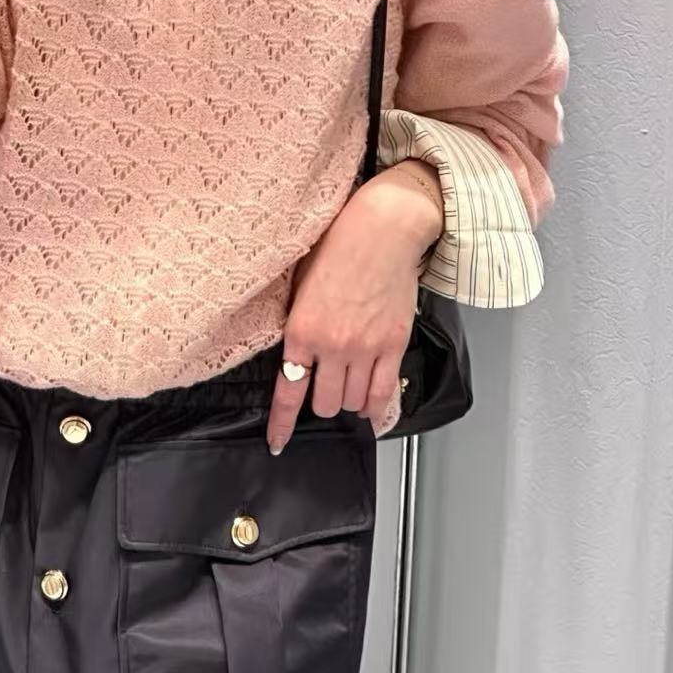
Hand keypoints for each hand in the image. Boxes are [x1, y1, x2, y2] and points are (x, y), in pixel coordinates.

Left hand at [267, 161, 443, 453]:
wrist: (382, 229)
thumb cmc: (339, 247)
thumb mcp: (300, 285)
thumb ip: (297, 326)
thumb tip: (295, 356)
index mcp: (301, 330)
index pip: (289, 392)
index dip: (282, 424)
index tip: (279, 442)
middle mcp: (332, 345)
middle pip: (325, 404)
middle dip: (322, 402)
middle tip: (325, 388)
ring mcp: (365, 349)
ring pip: (352, 402)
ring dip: (348, 400)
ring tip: (348, 384)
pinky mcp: (394, 345)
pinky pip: (384, 393)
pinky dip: (376, 406)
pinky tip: (372, 407)